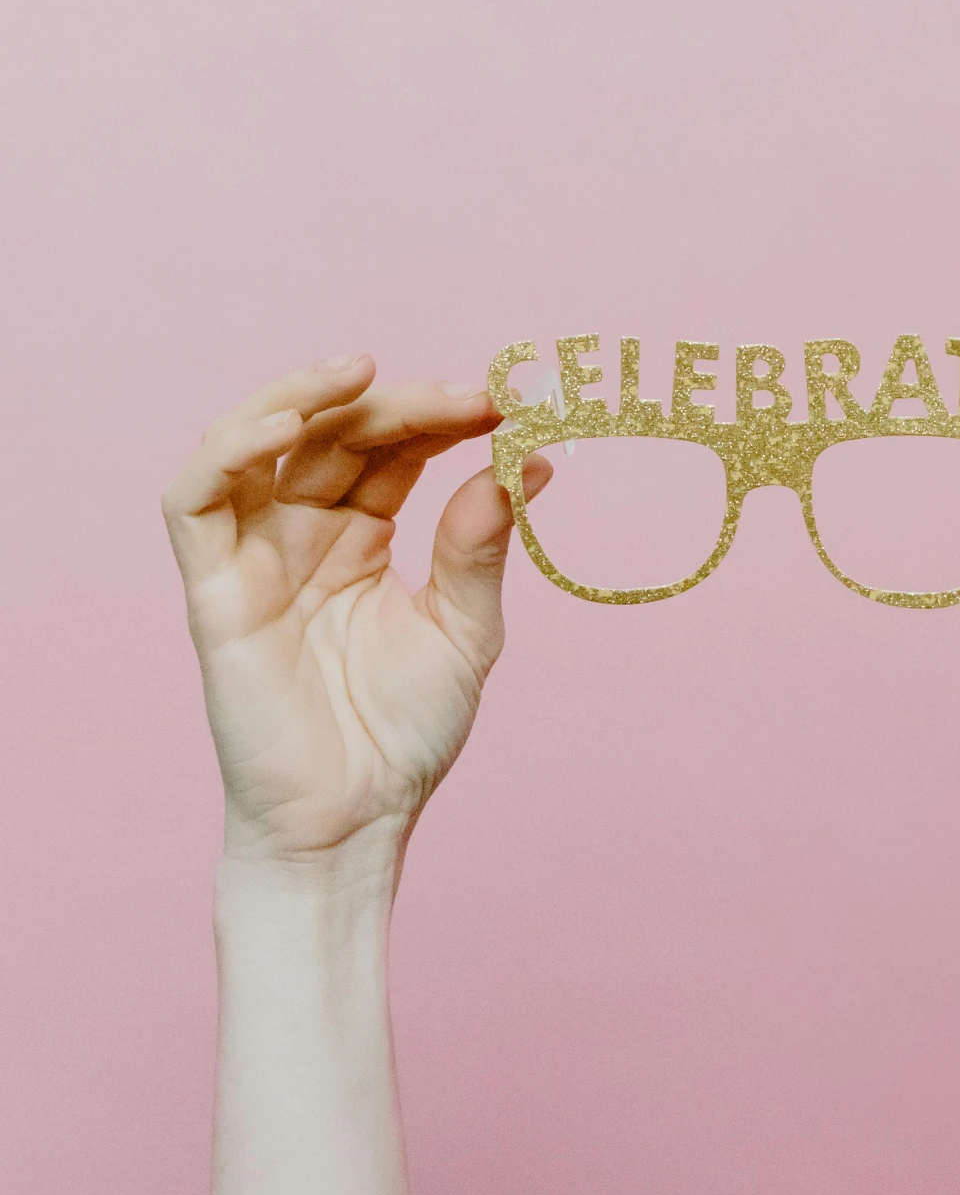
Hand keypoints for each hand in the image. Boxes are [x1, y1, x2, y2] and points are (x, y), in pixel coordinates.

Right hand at [164, 356, 551, 867]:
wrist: (353, 824)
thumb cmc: (402, 738)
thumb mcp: (464, 631)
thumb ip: (479, 546)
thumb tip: (530, 465)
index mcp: (359, 537)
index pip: (390, 449)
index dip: (438, 418)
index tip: (503, 406)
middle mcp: (300, 535)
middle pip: (335, 435)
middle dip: (399, 404)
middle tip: (469, 396)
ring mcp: (252, 558)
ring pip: (251, 443)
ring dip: (299, 395)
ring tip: (362, 371)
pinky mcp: (212, 591)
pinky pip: (195, 502)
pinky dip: (228, 449)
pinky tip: (286, 424)